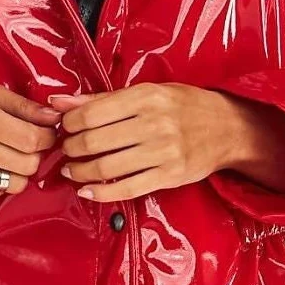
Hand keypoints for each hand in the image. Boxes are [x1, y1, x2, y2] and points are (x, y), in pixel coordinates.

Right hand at [0, 81, 60, 197]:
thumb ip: (23, 105)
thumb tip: (55, 117)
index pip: (30, 138)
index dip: (47, 137)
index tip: (47, 132)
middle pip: (26, 164)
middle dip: (37, 154)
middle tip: (32, 144)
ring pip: (14, 184)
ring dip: (22, 171)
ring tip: (14, 155)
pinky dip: (3, 180)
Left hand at [48, 82, 252, 202]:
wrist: (226, 127)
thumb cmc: (183, 105)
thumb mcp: (146, 92)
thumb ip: (101, 98)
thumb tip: (59, 102)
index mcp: (146, 96)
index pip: (93, 112)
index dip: (69, 122)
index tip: (64, 126)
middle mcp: (154, 123)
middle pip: (95, 141)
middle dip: (71, 147)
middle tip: (66, 149)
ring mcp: (163, 152)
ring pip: (106, 168)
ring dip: (80, 171)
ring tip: (71, 168)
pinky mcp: (169, 177)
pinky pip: (127, 189)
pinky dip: (100, 193)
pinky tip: (87, 189)